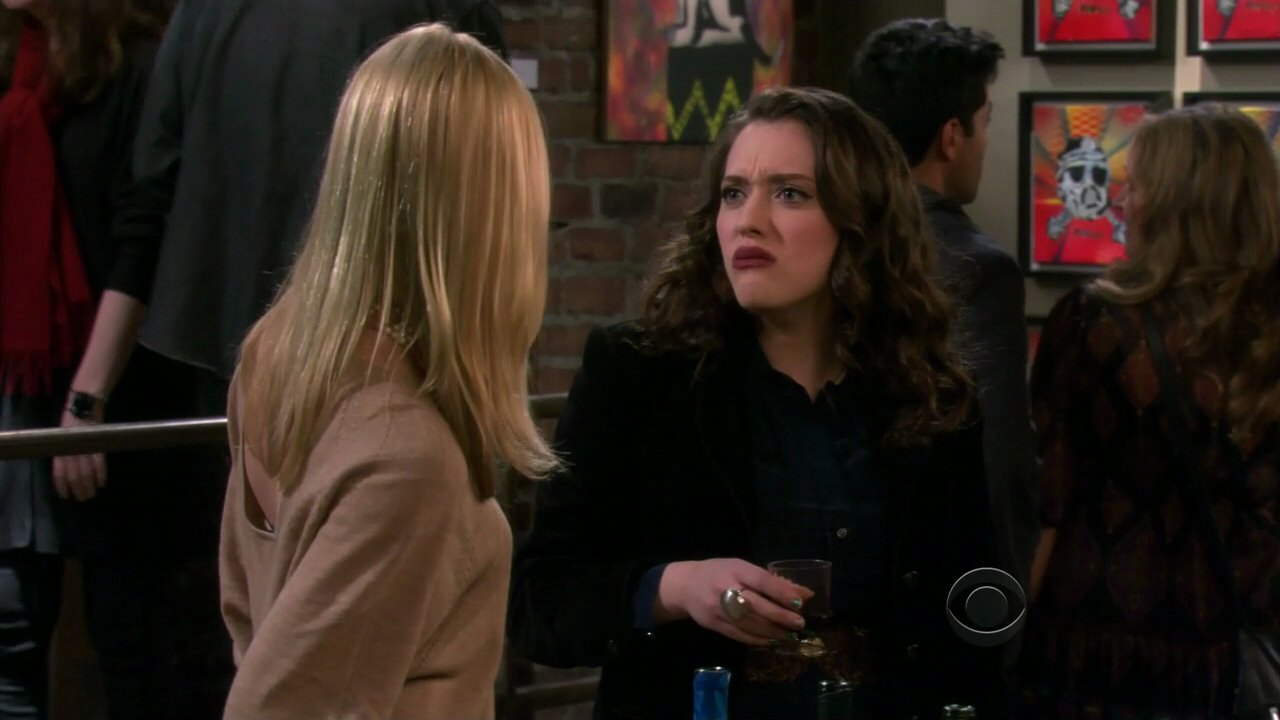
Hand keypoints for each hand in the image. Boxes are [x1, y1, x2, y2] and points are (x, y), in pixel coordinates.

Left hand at [52, 405, 106, 501]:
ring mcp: (84, 449)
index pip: (59, 473)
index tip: (66, 496)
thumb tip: (65, 471)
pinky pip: (99, 463)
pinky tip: (102, 482)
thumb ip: (63, 454)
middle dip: (78, 489)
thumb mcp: (61, 438)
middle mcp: (70, 452)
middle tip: (83, 498)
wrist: (83, 406)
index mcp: (60, 450)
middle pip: (74, 476)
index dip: (62, 486)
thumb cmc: (71, 422)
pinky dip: (101, 474)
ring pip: (86, 473)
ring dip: (89, 485)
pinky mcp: (97, 445)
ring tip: (92, 493)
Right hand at [655, 558, 813, 646]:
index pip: (761, 580)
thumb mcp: (742, 568)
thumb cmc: (719, 572)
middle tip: (799, 623)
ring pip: (749, 624)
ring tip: (789, 634)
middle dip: (780, 616)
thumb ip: (771, 581)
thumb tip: (804, 594)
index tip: (800, 603)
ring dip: (772, 631)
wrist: (685, 586)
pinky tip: (771, 640)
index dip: (781, 592)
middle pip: (756, 605)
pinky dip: (758, 640)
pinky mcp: (713, 625)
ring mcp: (717, 609)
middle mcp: (724, 588)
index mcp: (735, 569)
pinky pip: (739, 635)